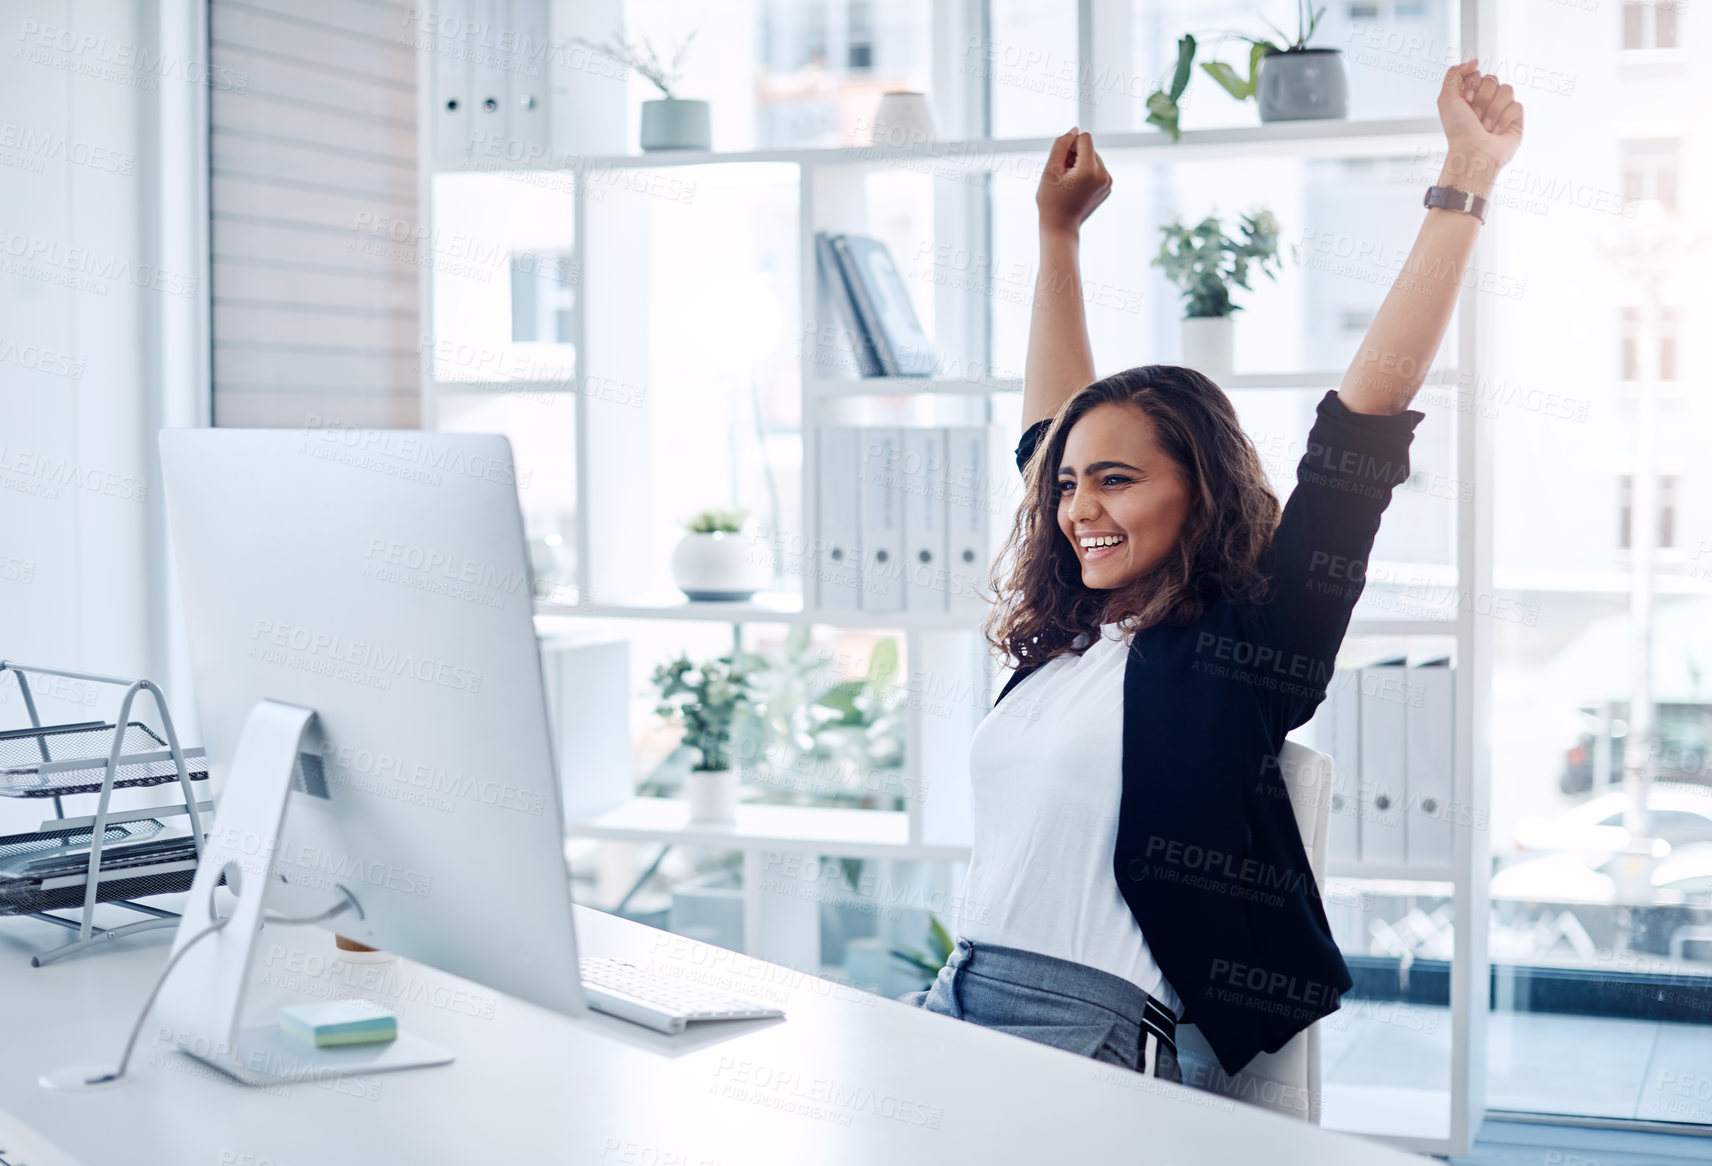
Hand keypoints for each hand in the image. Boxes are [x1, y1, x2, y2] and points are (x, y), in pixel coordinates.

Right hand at [1036, 127, 1111, 235]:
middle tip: (1063, 175)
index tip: (1062, 161)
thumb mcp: (1050, 169)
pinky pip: (1098, 170)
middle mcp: (1104, 175)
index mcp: (1089, 170)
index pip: (1084, 138)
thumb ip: (1061, 145)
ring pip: (1094, 158)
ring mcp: (1108, 183)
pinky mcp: (1108, 188)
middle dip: (1075, 156)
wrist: (1060, 227)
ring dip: (1080, 164)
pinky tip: (1077, 187)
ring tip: (1069, 182)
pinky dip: (1087, 173)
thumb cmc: (1051, 200)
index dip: (1070, 145)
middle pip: (1090, 148)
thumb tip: (1075, 130)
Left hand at [1436, 59, 1522, 187]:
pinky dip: (1504, 119)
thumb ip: (1454, 74)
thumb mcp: (1446, 99)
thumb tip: (1474, 61)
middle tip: (1474, 116)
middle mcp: (1485, 101)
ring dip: (1493, 110)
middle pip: (1493, 80)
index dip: (1472, 86)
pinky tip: (1496, 131)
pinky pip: (1516, 105)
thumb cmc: (1459, 130)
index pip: (1478, 74)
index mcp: (1469, 96)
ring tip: (1485, 127)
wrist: (1474, 153)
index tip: (1465, 101)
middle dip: (1482, 99)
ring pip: (1507, 90)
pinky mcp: (1515, 118)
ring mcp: (1501, 109)